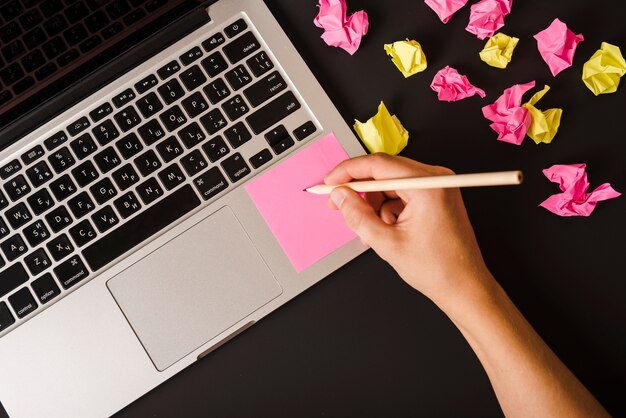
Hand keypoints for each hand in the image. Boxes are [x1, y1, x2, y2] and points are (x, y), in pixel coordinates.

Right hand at [325, 153, 492, 306]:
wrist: (465, 288)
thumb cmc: (439, 269)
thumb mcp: (386, 243)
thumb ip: (357, 216)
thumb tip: (340, 197)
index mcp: (428, 185)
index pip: (378, 164)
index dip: (348, 172)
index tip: (329, 182)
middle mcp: (436, 179)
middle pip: (384, 173)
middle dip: (361, 193)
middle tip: (340, 206)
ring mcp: (438, 187)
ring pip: (391, 186)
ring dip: (375, 206)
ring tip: (372, 233)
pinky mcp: (436, 197)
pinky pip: (402, 196)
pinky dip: (388, 212)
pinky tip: (386, 233)